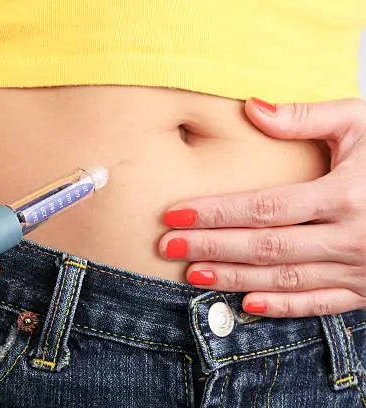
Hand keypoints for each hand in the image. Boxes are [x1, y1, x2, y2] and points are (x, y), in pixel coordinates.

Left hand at [159, 97, 365, 317]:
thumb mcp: (364, 124)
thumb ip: (308, 117)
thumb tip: (251, 107)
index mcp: (346, 194)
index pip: (263, 207)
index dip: (215, 212)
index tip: (175, 213)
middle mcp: (351, 237)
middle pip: (265, 245)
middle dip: (211, 246)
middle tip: (168, 245)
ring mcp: (360, 268)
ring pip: (285, 277)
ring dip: (234, 277)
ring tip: (192, 272)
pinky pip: (320, 304)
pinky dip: (282, 307)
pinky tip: (246, 304)